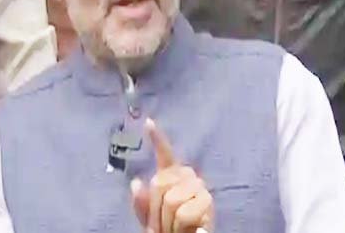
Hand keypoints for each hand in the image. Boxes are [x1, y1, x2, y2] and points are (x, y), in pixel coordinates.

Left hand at [130, 118, 213, 232]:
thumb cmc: (169, 229)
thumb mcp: (150, 219)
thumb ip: (142, 203)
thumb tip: (136, 183)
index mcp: (172, 176)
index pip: (165, 155)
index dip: (157, 139)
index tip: (148, 122)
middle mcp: (188, 177)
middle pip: (160, 184)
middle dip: (156, 210)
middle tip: (164, 225)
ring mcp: (200, 190)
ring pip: (172, 200)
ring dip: (168, 223)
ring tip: (177, 229)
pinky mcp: (208, 205)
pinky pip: (185, 214)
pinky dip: (181, 227)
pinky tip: (191, 230)